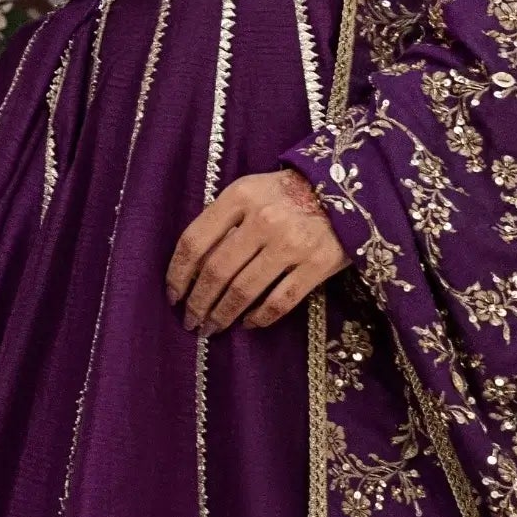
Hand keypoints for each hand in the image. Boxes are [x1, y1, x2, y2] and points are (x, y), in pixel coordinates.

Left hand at [165, 168, 350, 335]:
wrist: (343, 189)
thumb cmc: (285, 193)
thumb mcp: (249, 192)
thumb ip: (223, 221)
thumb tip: (194, 268)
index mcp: (240, 196)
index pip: (195, 240)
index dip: (178, 274)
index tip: (173, 296)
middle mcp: (263, 219)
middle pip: (217, 271)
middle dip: (198, 303)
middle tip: (191, 321)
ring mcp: (291, 243)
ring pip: (244, 290)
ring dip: (222, 315)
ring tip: (213, 328)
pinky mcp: (317, 264)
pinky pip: (280, 301)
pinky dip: (259, 318)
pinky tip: (247, 323)